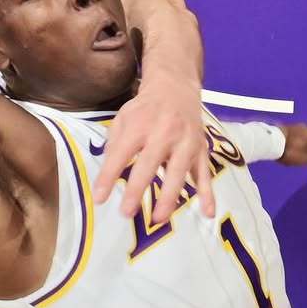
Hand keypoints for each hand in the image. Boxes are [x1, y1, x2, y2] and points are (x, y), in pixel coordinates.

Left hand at [92, 76, 213, 222]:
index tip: (99, 198)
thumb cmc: (144, 109)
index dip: (108, 177)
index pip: (120, 154)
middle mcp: (163, 132)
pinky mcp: (200, 149)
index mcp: (138, 125)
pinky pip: (205, 174)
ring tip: (158, 218)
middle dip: (137, 190)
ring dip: (169, 197)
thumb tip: (106, 175)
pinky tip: (207, 213)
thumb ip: (115, 145)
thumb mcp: (123, 119)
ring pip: (178, 172)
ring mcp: (185, 142)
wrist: (175, 89)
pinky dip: (207, 194)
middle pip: (149, 164)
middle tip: (126, 213)